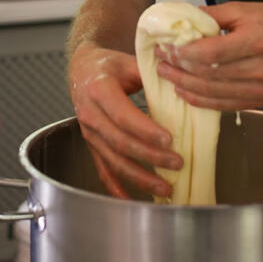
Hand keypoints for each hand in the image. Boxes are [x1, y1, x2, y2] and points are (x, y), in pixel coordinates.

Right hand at [69, 42, 181, 199]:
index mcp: (99, 89)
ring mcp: (89, 133)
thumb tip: (181, 82)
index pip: (123, 115)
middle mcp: (90, 114)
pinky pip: (103, 170)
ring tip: (165, 187)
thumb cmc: (108, 65)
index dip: (145, 130)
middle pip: (120, 142)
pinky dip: (116, 187)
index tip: (170, 139)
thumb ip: (151, 73)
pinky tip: (131, 200)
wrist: (81, 69)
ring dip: (139, 177)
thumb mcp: (128, 61)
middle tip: (177, 163)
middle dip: (150, 156)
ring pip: (113, 160)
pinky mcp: (91, 145)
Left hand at [154, 1, 262, 110]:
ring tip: (166, 76)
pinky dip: (200, 100)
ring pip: (213, 93)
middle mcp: (261, 67)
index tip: (165, 49)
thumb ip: (210, 15)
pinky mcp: (260, 100)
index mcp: (257, 40)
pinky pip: (224, 104)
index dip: (184, 54)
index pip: (212, 53)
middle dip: (179, 69)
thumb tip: (179, 21)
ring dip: (185, 85)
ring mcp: (262, 88)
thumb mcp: (241, 9)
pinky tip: (184, 91)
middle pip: (210, 75)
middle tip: (159, 62)